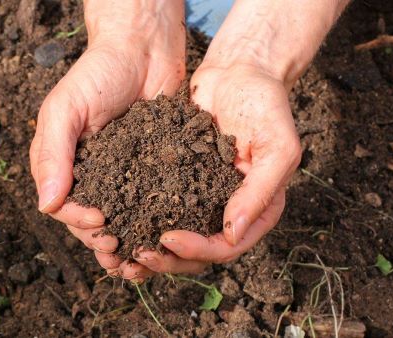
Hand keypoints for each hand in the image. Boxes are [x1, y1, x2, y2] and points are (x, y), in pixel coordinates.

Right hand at [29, 0, 185, 275]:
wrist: (144, 50)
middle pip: (89, 221)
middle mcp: (89, 174)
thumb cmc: (98, 73)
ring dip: (126, 244)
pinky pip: (148, 205)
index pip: (64, 205)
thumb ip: (54, 154)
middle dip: (102, 241)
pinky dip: (151, 226)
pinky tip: (160, 241)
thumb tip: (48, 206)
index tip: (99, 222)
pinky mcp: (150, 172)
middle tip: (120, 249)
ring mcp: (120, 175)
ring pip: (119, 220)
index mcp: (62, 163)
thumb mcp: (66, 108)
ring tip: (139, 261)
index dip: (79, 221)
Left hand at [118, 63, 301, 279]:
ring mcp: (202, 196)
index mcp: (257, 210)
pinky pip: (158, 205)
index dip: (197, 249)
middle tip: (136, 253)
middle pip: (197, 251)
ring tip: (120, 249)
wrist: (238, 71)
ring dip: (150, 246)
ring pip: (175, 235)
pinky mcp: (178, 180)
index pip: (226, 246)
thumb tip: (232, 234)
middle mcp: (228, 210)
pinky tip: (116, 219)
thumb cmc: (265, 105)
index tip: (167, 239)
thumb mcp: (277, 147)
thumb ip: (260, 191)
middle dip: (167, 258)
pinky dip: (140, 217)